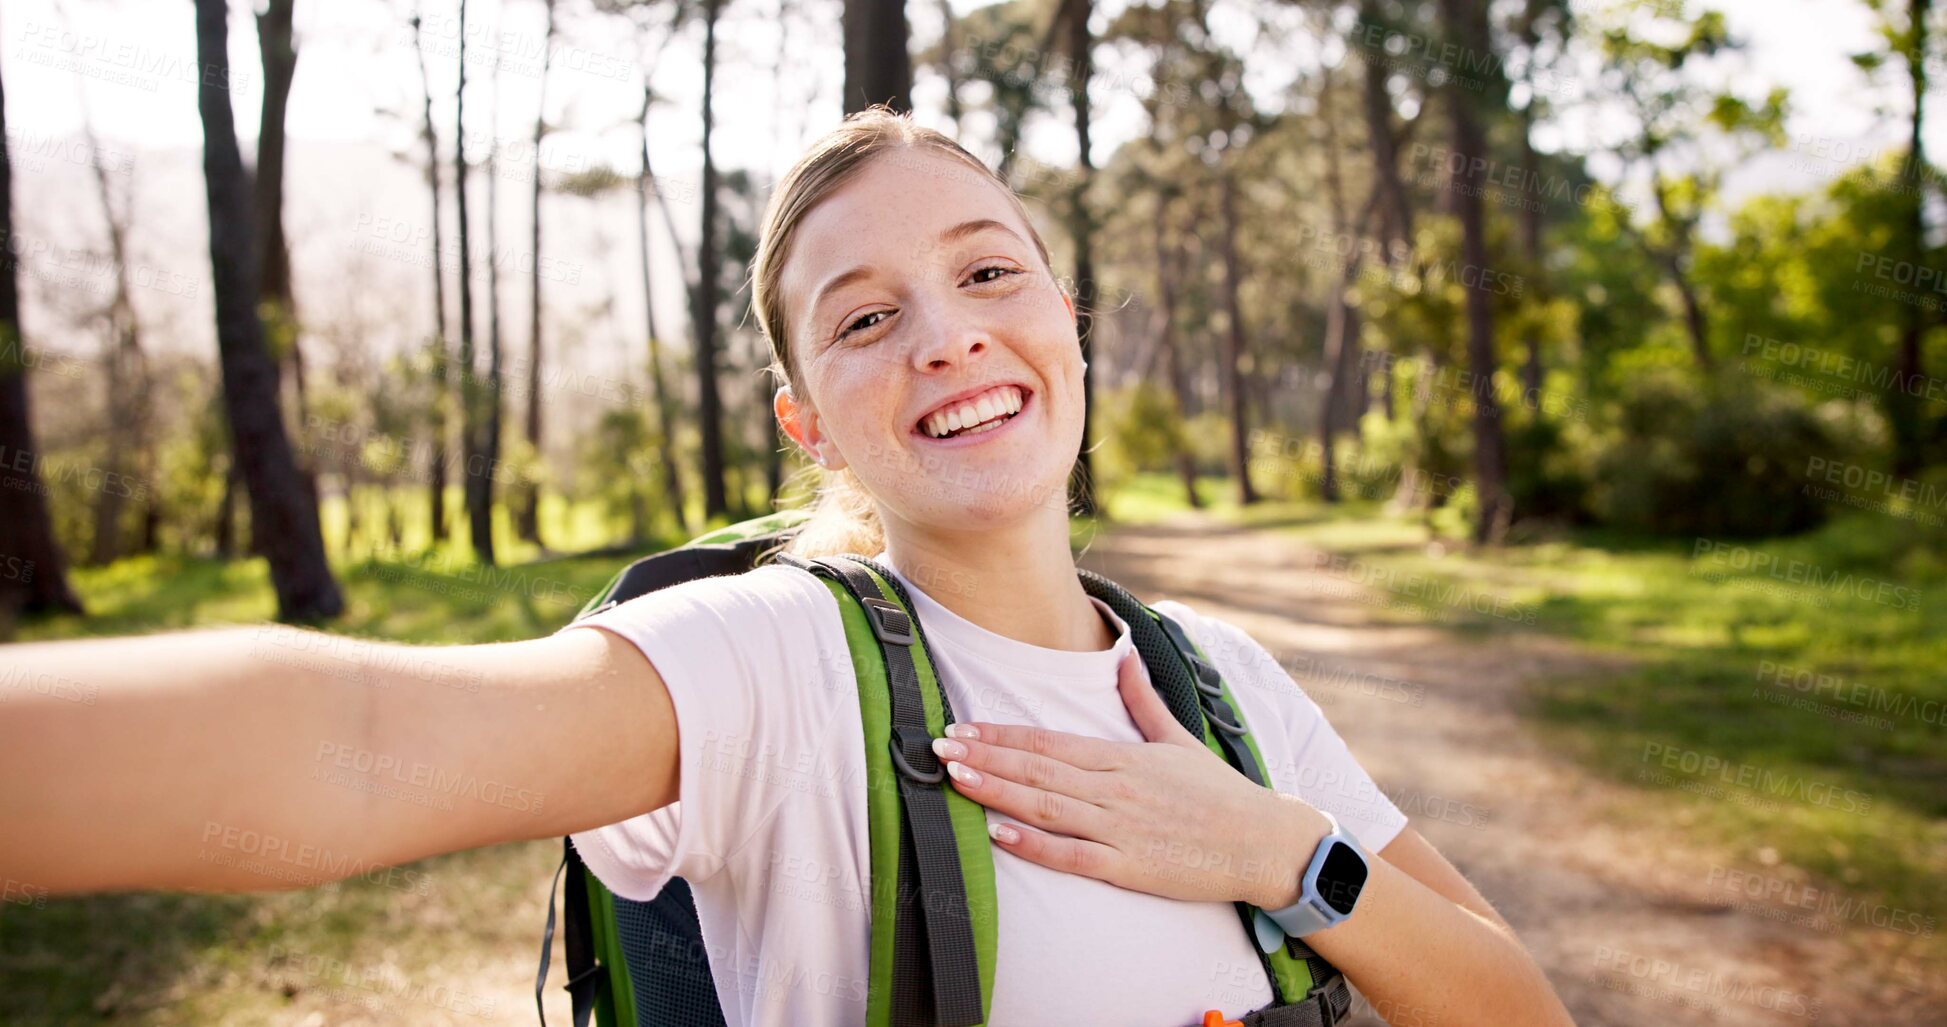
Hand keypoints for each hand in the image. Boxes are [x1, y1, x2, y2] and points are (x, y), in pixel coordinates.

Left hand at [930, 649, 1330, 907]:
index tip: (962, 727)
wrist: (1264, 843)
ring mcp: (1122, 828)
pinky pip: (1074, 856)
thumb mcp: (1178, 739)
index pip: (1050, 742)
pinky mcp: (1130, 866)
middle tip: (938, 748)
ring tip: (955, 779)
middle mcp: (1117, 788)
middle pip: (1038, 770)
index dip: (1002, 735)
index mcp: (1124, 757)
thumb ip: (1142, 699)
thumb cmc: (1219, 793)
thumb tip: (1124, 654)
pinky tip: (1000, 835)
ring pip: (1047, 808)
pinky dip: (1035, 845)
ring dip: (998, 792)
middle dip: (985, 757)